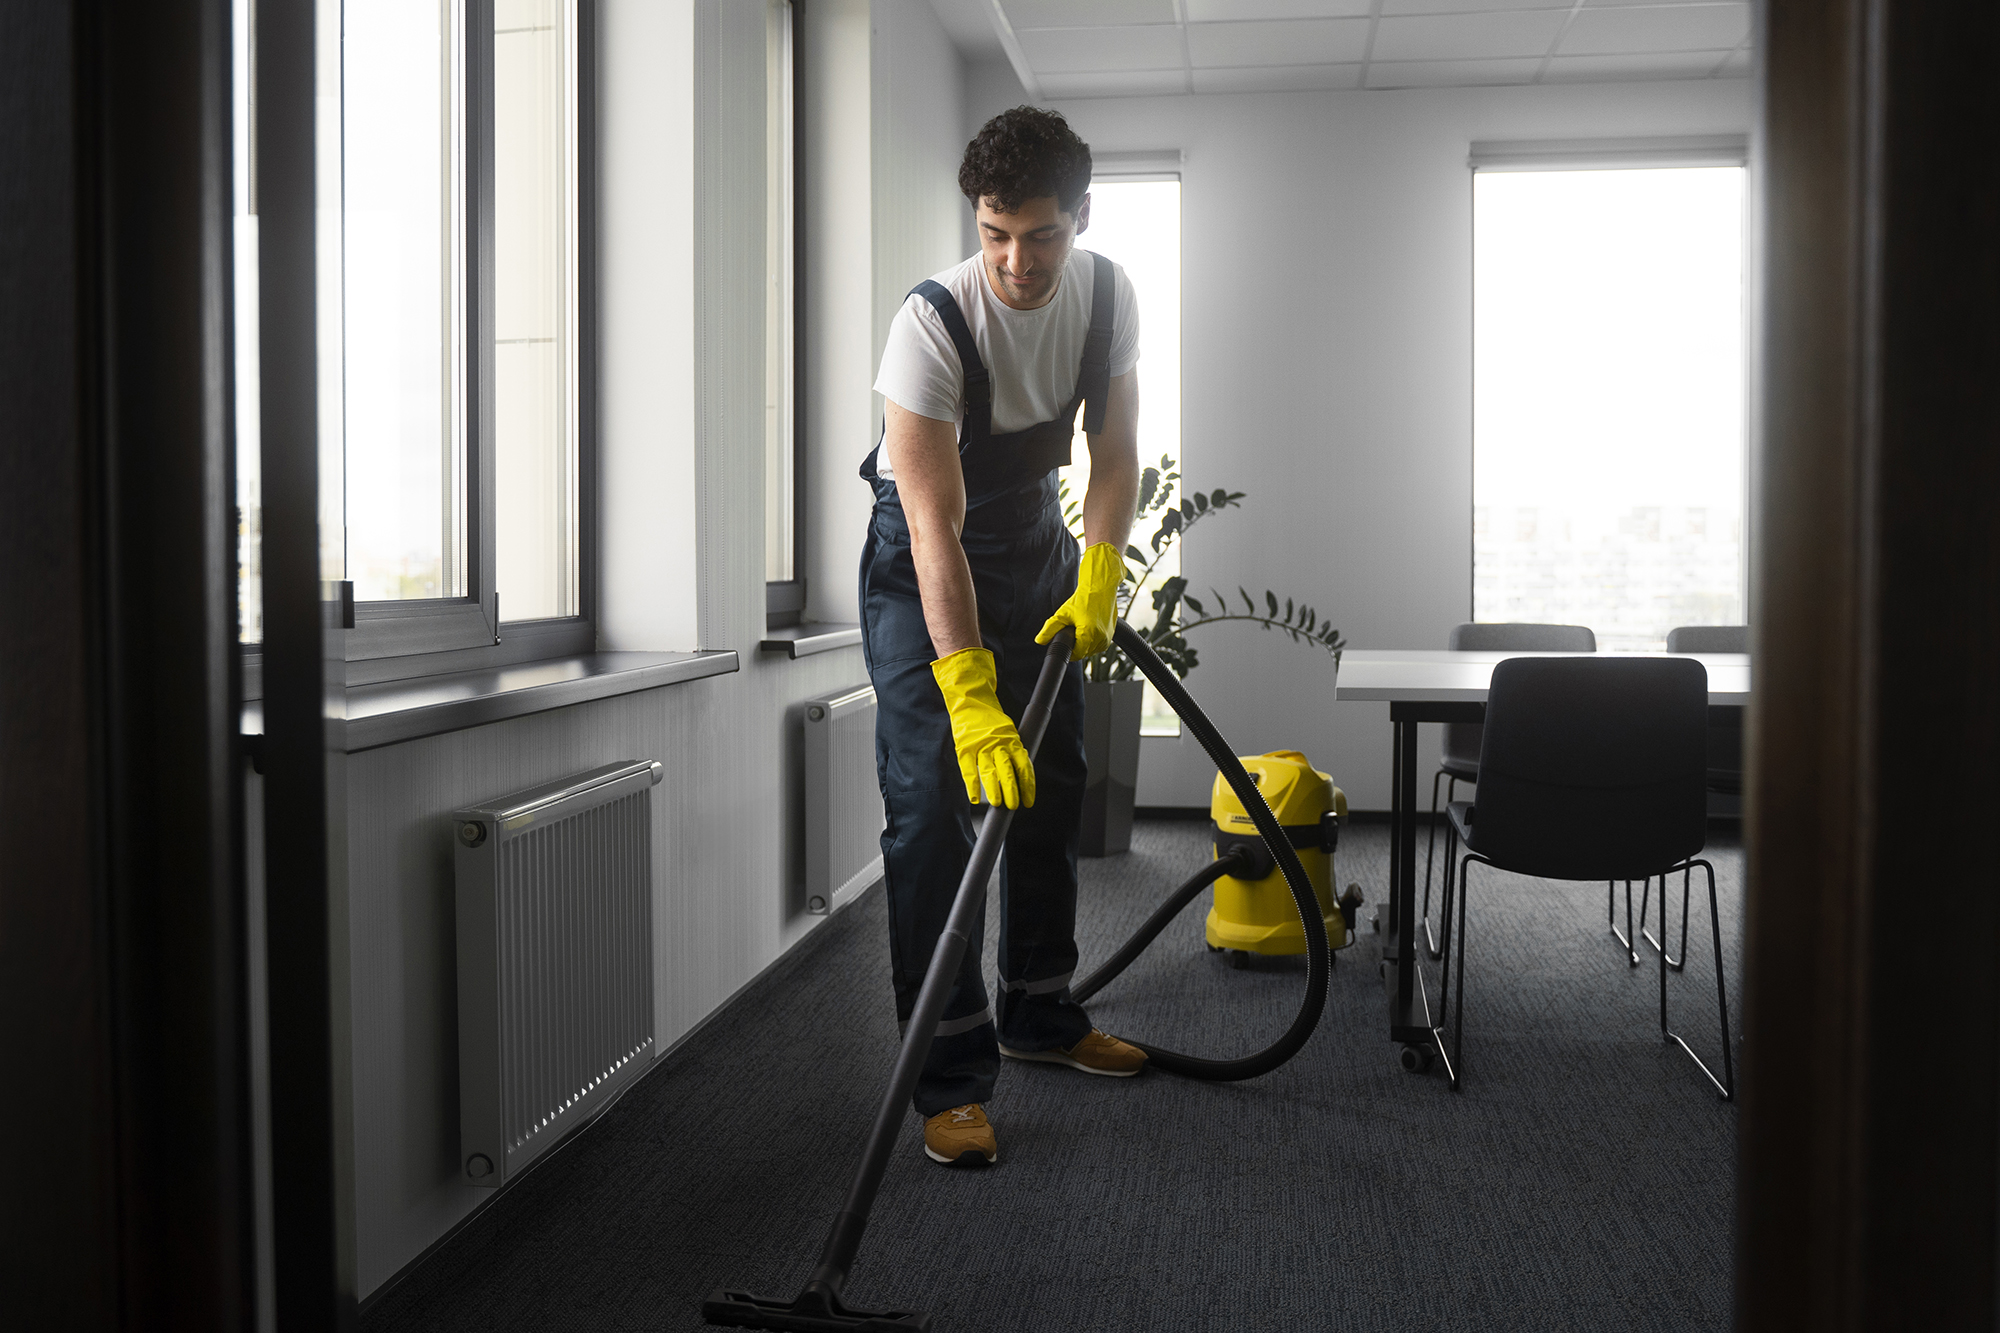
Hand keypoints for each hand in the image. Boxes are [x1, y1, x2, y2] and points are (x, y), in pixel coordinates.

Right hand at [930, 647, 1035, 808]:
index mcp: (1012, 740)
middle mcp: (998, 744)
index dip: (1027, 786)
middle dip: (1011, 791)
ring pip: (988, 772)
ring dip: (993, 790)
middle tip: (1013, 806)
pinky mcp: (964, 748)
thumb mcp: (1009, 732)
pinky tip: (975, 798)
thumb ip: (1014, 751)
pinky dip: (972, 785)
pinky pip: (968, 770)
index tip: (1029, 801)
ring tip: (997, 803)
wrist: (970, 700)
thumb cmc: (991, 720)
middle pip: (1007, 771)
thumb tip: (1022, 776)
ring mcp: (980, 746)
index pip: (1024, 767)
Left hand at [1036, 541, 1123, 659]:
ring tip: (1082, 626)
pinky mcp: (1111, 634)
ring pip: (1092, 649)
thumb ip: (1050, 629)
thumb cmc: (1084, 598)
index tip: (1065, 642)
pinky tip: (1089, 627)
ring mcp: (1107, 637)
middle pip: (1084, 652)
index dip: (1068, 650)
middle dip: (1076, 644)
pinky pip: (1099, 644)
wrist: (1100, 587)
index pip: (1076, 654)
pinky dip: (1093, 639)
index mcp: (1089, 635)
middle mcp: (1101, 638)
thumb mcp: (1063, 613)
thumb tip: (1040, 640)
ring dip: (1085, 643)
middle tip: (1073, 630)